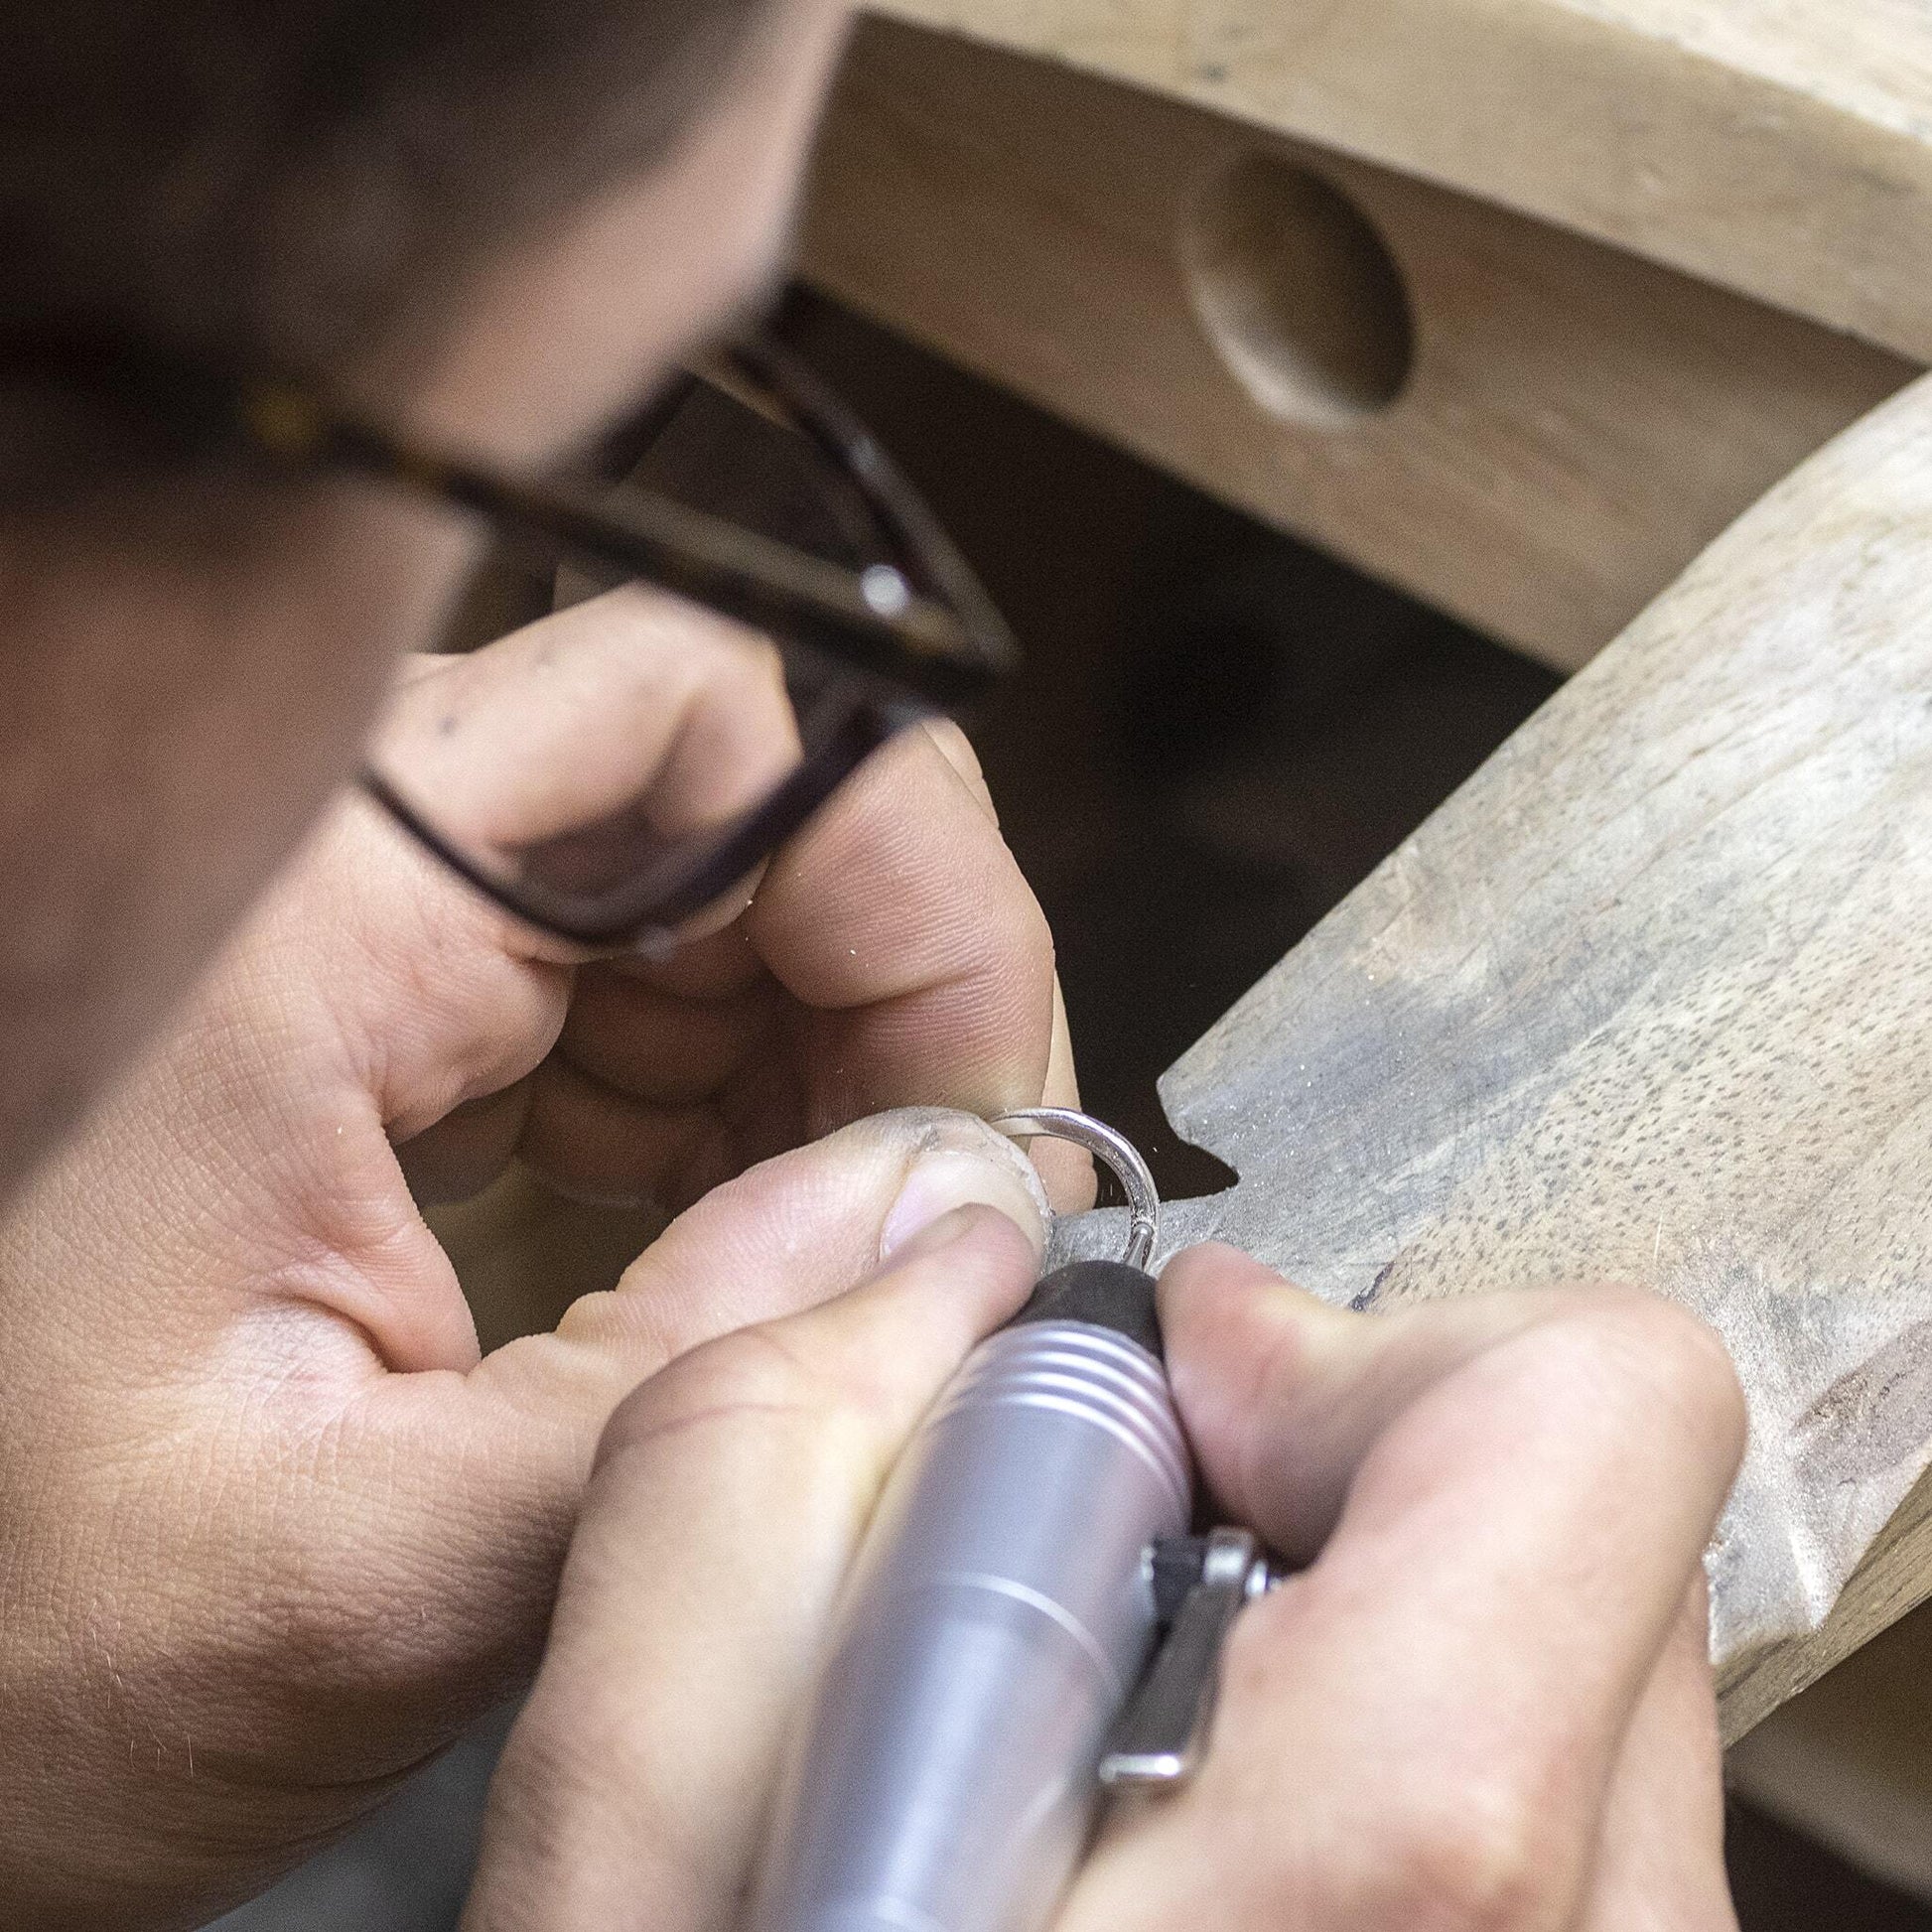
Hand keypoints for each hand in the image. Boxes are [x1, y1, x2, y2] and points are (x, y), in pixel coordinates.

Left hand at [0, 585, 1077, 1928]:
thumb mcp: (358, 1569)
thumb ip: (693, 1390)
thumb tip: (957, 1217)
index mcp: (295, 929)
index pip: (694, 713)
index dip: (897, 869)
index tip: (981, 1076)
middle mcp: (335, 878)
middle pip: (735, 794)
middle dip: (897, 986)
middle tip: (955, 1185)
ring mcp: (373, 943)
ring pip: (712, 892)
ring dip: (832, 1059)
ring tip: (847, 1243)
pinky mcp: (401, 1023)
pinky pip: (645, 990)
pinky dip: (744, 1106)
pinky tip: (744, 1239)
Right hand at [464, 1249, 1745, 1930]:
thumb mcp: (632, 1862)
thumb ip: (758, 1468)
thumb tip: (958, 1278)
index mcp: (1386, 1904)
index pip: (1598, 1418)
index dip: (1350, 1358)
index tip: (1166, 1430)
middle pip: (1588, 1530)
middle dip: (1320, 1498)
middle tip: (1103, 1620)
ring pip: (1583, 1684)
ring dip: (1343, 1654)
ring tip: (1123, 1803)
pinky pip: (1562, 1837)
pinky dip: (1379, 1790)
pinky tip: (1186, 1907)